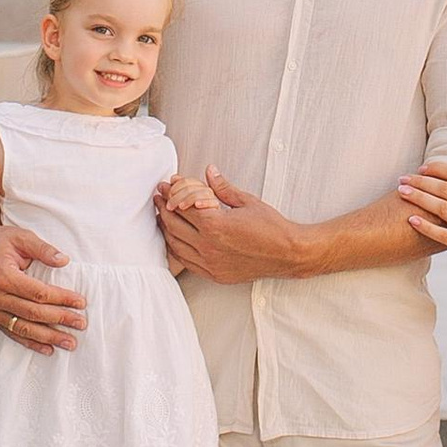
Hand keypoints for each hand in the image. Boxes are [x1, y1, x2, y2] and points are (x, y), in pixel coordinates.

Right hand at [0, 214, 87, 354]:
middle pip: (33, 313)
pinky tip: (47, 348)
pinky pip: (12, 333)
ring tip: (69, 342)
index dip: (61, 299)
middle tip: (81, 323)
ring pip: (23, 328)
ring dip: (48, 337)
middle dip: (60, 319)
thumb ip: (43, 249)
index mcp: (3, 276)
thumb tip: (64, 261)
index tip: (80, 302)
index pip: (38, 293)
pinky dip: (30, 343)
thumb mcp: (22, 236)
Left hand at [162, 169, 313, 285]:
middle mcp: (209, 246)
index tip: (167, 184)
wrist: (287, 253)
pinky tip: (174, 239)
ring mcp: (210, 264)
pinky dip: (176, 249)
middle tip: (159, 196)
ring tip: (162, 215)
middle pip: (174, 224)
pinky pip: (186, 262)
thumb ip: (222, 188)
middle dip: (164, 207)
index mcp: (216, 225)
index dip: (172, 192)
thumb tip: (209, 171)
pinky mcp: (214, 275)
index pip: (183, 206)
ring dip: (166, 228)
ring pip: (176, 245)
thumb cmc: (270, 227)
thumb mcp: (246, 201)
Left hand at [399, 162, 446, 282]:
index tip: (422, 168)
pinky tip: (411, 220)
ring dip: (419, 198)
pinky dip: (427, 227)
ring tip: (402, 192)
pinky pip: (444, 235)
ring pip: (441, 208)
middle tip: (403, 178)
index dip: (437, 169)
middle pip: (444, 189)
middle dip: (421, 181)